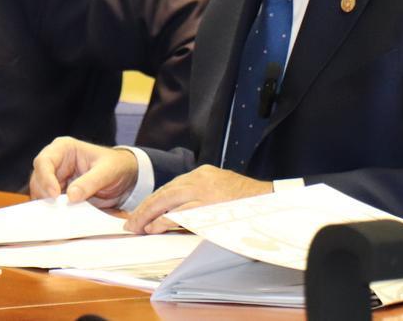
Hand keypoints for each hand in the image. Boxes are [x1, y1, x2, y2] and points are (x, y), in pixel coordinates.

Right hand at [29, 136, 138, 207]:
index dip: (45, 178)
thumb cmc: (116, 166)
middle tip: (57, 209)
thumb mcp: (107, 171)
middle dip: (44, 194)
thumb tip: (71, 196)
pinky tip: (60, 218)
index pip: (44, 161)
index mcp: (64, 148)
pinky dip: (53, 212)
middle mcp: (56, 162)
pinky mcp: (59, 194)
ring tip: (59, 216)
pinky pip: (50, 204)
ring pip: (40, 193)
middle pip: (38, 179)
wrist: (125, 178)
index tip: (54, 195)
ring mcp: (56, 179)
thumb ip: (90, 182)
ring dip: (47, 205)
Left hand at [125, 165, 272, 233]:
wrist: (273, 200)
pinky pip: (180, 214)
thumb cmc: (249, 202)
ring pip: (167, 201)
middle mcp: (199, 179)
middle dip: (144, 208)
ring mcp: (203, 192)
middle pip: (164, 193)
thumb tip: (175, 217)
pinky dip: (164, 221)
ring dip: (149, 216)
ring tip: (137, 227)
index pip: (170, 187)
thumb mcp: (220, 192)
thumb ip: (200, 200)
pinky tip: (154, 228)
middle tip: (130, 223)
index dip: (153, 201)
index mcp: (202, 174)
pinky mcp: (208, 206)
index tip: (141, 212)